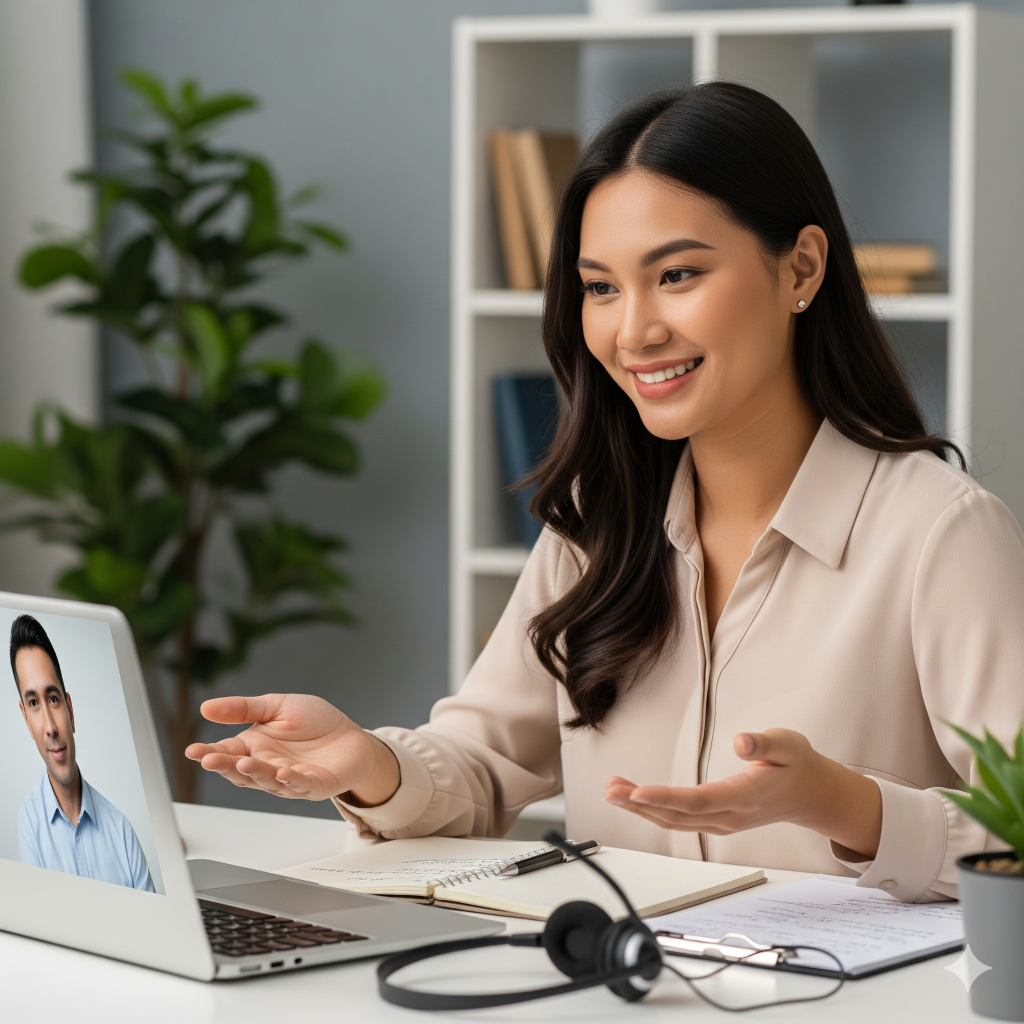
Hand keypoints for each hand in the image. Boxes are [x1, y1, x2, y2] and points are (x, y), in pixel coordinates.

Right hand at [185, 694, 399, 805]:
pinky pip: (300, 785)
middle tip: (210, 759)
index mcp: (256, 746)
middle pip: (241, 771)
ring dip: (256, 773)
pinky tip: (282, 772)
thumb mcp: (277, 706)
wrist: (352, 736)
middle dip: (225, 765)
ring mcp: (289, 779)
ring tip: (245, 763)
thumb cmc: (315, 722)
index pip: (228, 751)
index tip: (193, 750)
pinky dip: (290, 780)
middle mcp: (268, 765)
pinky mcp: (314, 786)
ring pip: (267, 780)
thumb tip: (206, 707)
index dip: (210, 752)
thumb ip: (244, 709)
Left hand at [604, 728, 881, 858]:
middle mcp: (732, 815)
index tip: (638, 792)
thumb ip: (764, 744)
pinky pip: (680, 820)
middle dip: (642, 804)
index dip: (667, 797)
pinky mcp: (717, 822)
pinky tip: (634, 798)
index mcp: (747, 796)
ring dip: (642, 808)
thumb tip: (741, 742)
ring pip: (676, 821)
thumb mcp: (789, 744)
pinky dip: (654, 810)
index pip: (701, 800)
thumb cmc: (797, 765)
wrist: (811, 795)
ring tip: (612, 790)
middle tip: (610, 790)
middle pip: (680, 815)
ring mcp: (723, 823)